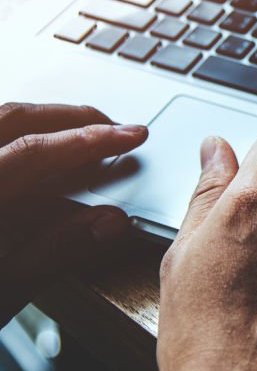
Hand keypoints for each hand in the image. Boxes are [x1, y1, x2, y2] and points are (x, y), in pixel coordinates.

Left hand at [0, 103, 147, 324]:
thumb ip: (50, 253)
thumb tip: (106, 223)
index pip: (35, 152)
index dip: (90, 141)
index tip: (130, 136)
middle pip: (7, 119)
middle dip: (66, 117)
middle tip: (110, 126)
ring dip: (33, 121)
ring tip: (71, 133)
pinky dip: (4, 137)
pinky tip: (21, 153)